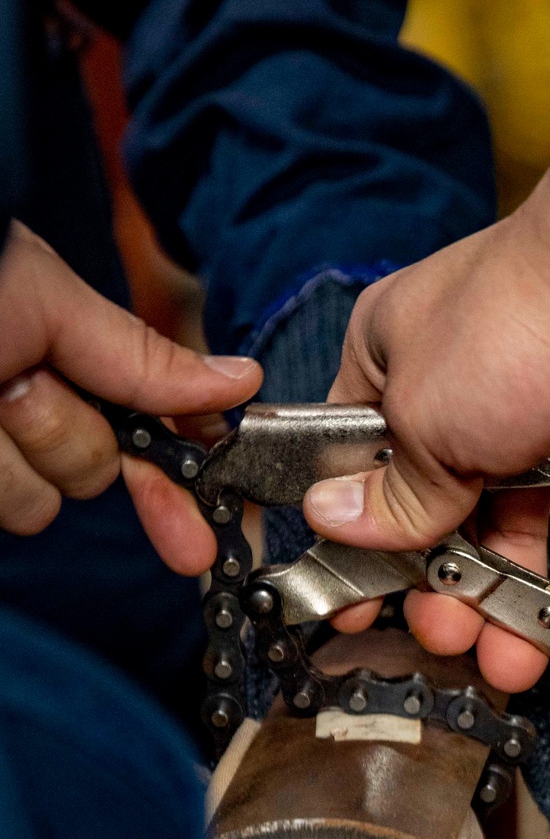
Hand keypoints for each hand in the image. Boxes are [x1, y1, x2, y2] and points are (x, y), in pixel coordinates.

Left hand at [0, 221, 260, 573]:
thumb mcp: (41, 300)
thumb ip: (138, 354)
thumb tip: (237, 382)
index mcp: (64, 354)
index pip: (150, 430)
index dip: (179, 482)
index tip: (198, 538)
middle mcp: (29, 406)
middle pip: (91, 472)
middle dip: (56, 434)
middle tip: (10, 387)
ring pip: (36, 503)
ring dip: (0, 454)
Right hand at [305, 171, 549, 691]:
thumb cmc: (515, 323)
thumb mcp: (426, 420)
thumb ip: (394, 492)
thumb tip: (335, 522)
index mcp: (398, 369)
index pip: (362, 469)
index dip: (360, 540)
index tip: (355, 605)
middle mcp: (469, 397)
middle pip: (448, 515)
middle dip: (447, 587)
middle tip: (446, 637)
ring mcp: (548, 425)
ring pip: (525, 534)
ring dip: (518, 602)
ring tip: (514, 662)